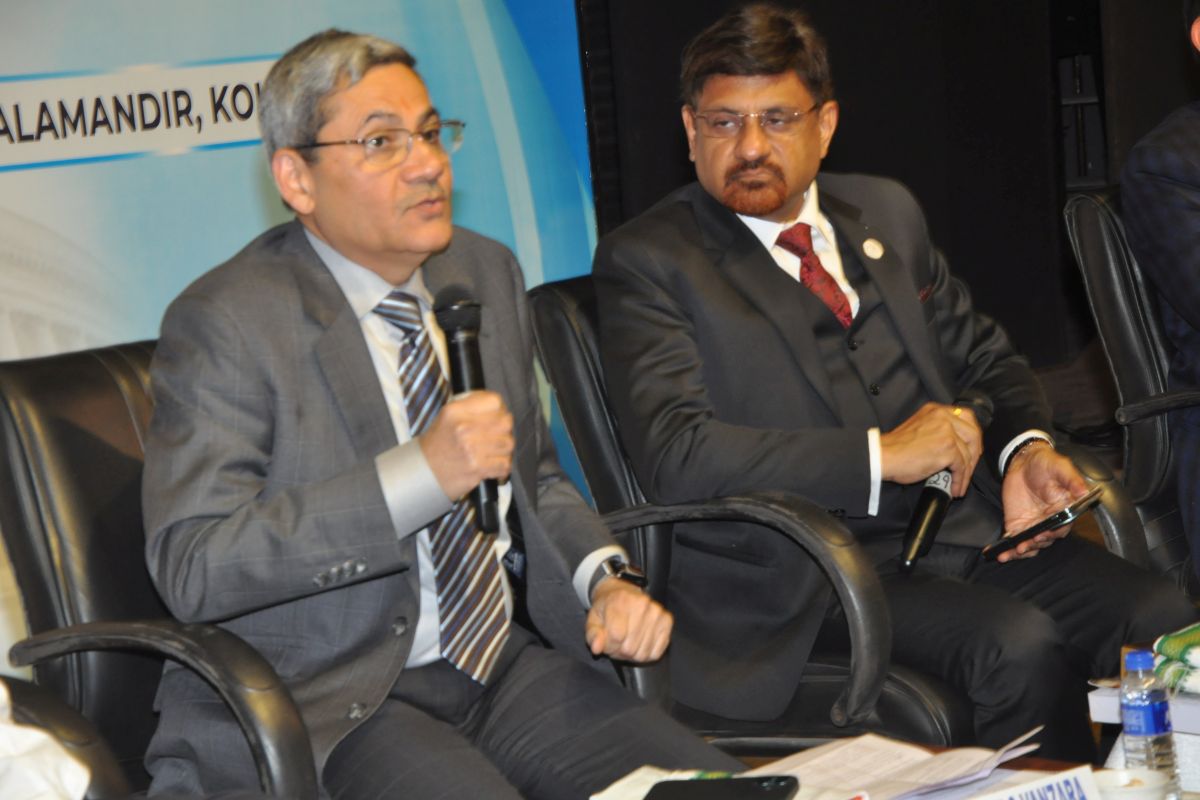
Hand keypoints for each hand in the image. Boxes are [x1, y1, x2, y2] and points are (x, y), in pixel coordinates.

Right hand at [418, 390, 513, 499]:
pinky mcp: (477, 468)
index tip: (497, 417)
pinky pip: (505, 464)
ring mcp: (471, 449)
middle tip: (498, 436)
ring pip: (508, 444)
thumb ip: (470, 406)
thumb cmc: (437, 445)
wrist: (423, 472)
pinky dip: (502, 468)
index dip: (500, 409)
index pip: (494, 401)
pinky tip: (493, 466)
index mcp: (456, 411)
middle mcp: (464, 427)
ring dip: (504, 450)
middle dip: (505, 430)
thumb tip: (497, 405)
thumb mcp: (446, 416)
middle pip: (505, 422)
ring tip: (494, 452)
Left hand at [586, 578, 672, 661]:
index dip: (609, 646)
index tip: (607, 641)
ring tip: (628, 642)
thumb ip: (593, 635)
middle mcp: (641, 604)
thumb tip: (597, 648)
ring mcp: (657, 612)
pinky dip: (646, 654)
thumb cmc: (608, 608)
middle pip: (629, 648)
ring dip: (633, 654)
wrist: (624, 592)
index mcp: (620, 601)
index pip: (615, 637)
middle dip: (620, 651)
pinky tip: (640, 643)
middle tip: (617, 643)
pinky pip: (656, 652)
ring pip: (643, 653)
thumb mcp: (594, 619)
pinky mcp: (667, 620)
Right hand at [880, 402, 981, 495]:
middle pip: (973, 434)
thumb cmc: (895, 448)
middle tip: (969, 468)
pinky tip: (955, 487)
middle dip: (974, 454)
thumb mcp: (918, 428)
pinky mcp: (948, 448)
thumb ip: (936, 430)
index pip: (965, 417)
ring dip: (966, 472)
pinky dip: (960, 480)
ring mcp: (947, 432)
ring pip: (968, 453)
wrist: (883, 455)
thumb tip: (954, 447)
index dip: (972, 434)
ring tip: (959, 484)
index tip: (972, 448)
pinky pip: (962, 466)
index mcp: (935, 410)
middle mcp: (943, 417)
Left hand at [995, 441, 1089, 561]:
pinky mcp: (1018, 525)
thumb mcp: (1061, 467)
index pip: (1062, 526)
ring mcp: (1034, 525)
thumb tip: (1084, 491)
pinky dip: (1009, 549)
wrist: (1024, 461)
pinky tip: (1001, 555)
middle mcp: (1050, 521)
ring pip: (1031, 544)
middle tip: (1025, 544)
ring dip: (1022, 551)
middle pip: (1045, 539)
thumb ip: (1072, 479)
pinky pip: (1015, 540)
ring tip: (1013, 552)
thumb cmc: (1046, 463)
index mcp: (1065, 511)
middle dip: (1035, 543)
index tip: (1044, 533)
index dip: (1054, 532)